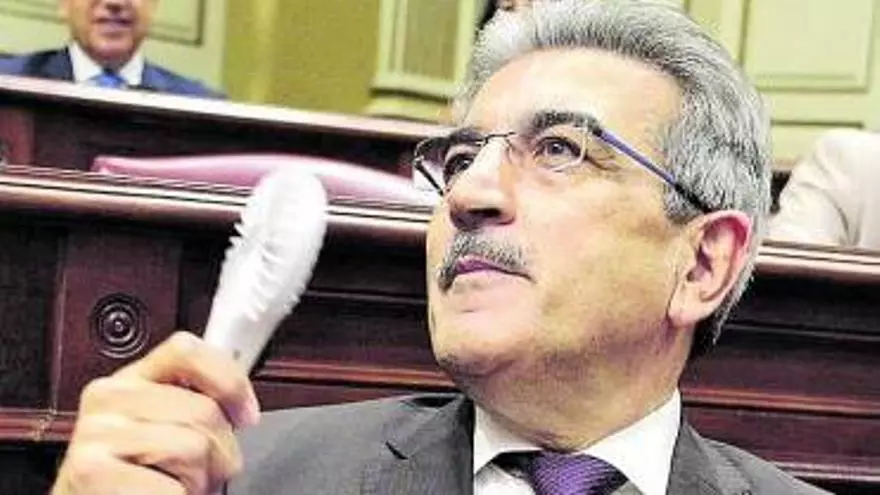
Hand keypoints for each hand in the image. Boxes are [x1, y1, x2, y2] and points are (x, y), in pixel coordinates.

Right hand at [51, 331, 260, 494]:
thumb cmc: (141, 482)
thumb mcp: (168, 432)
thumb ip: (196, 405)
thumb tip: (243, 406)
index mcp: (130, 380)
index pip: (186, 351)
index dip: (229, 382)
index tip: (246, 416)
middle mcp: (108, 397)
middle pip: (203, 410)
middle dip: (220, 453)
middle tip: (198, 473)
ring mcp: (96, 432)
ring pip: (194, 448)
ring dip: (199, 481)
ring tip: (174, 487)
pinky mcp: (90, 471)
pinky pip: (172, 488)